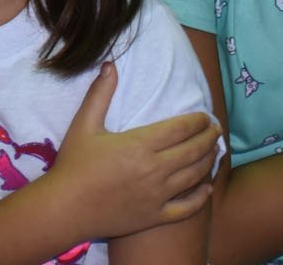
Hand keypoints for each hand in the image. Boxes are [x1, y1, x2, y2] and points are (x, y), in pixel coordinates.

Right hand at [44, 62, 218, 239]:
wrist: (66, 208)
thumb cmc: (73, 165)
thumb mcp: (83, 124)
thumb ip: (99, 94)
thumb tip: (110, 65)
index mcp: (140, 145)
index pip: (180, 129)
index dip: (197, 121)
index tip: (205, 115)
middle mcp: (155, 169)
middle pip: (193, 150)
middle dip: (209, 138)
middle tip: (216, 130)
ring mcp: (157, 195)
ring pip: (194, 176)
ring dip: (209, 162)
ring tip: (215, 152)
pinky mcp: (155, 216)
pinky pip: (186, 208)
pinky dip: (200, 198)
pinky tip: (207, 189)